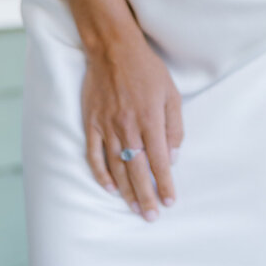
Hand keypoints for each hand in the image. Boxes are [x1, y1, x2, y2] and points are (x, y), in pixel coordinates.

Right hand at [81, 26, 182, 220]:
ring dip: (125, 191)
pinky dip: (101, 174)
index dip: (164, 184)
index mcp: (150, 120)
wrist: (113, 49)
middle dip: (145, 196)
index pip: (159, 161)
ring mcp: (107, 127)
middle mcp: (128, 127)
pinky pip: (95, 155)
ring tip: (134, 208)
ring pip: (116, 167)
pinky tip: (109, 188)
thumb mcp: (171, 94)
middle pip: (137, 170)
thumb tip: (171, 158)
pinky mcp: (91, 123)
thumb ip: (174, 128)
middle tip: (151, 216)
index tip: (170, 201)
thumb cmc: (147, 70)